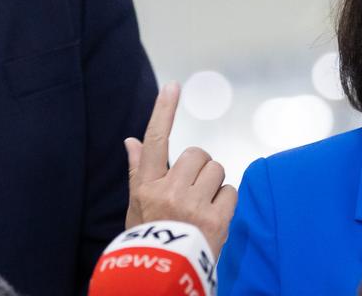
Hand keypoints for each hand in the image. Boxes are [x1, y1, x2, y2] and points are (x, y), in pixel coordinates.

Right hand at [124, 82, 237, 256]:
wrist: (162, 277)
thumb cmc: (148, 239)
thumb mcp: (135, 207)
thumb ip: (137, 171)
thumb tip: (132, 140)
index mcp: (146, 187)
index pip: (155, 141)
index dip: (164, 111)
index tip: (173, 86)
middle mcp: (168, 192)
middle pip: (197, 154)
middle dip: (200, 167)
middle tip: (194, 189)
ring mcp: (192, 207)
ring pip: (217, 170)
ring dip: (214, 184)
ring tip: (202, 206)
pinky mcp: (216, 221)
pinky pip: (230, 192)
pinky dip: (225, 201)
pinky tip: (213, 217)